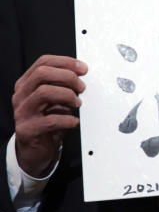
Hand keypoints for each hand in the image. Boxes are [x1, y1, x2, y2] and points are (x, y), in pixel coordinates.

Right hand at [13, 55, 86, 177]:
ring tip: (78, 103)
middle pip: (42, 74)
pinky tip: (74, 121)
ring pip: (44, 93)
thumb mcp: (55, 100)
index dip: (65, 62)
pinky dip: (67, 119)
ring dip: (67, 95)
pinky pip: (50, 120)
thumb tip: (82, 73)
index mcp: (26, 84)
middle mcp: (21, 96)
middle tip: (82, 87)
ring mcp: (21, 112)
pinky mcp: (27, 130)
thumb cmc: (48, 121)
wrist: (36, 149)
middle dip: (68, 77)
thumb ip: (63, 86)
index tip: (83, 68)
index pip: (43, 63)